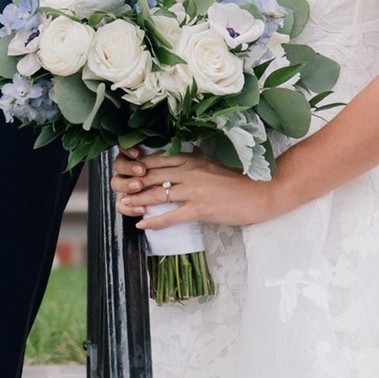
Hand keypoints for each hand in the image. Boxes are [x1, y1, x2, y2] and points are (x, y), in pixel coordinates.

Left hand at [111, 146, 275, 231]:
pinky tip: (142, 225)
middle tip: (117, 190)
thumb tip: (188, 152)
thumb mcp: (214, 163)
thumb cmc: (239, 180)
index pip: (157, 161)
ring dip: (137, 201)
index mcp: (192, 160)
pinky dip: (154, 221)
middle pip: (152, 176)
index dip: (138, 167)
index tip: (126, 173)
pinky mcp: (200, 209)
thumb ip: (198, 158)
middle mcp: (189, 172)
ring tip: (124, 206)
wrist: (260, 193)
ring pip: (157, 195)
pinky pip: (171, 216)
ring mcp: (194, 190)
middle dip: (132, 184)